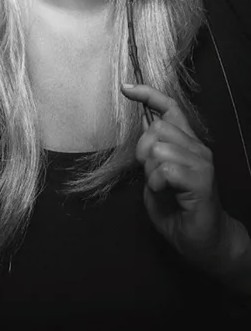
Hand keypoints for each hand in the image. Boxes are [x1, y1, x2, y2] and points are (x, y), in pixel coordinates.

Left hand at [123, 83, 235, 275]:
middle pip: (158, 127)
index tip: (126, 88)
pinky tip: (165, 192)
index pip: (170, 108)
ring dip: (150, 170)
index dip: (148, 94)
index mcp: (186, 144)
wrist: (203, 242)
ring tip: (159, 186)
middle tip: (149, 173)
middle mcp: (197, 148)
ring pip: (159, 148)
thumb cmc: (177, 209)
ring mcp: (201, 164)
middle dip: (142, 149)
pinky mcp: (202, 181)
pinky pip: (166, 169)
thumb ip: (151, 150)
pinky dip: (157, 182)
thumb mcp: (155, 174)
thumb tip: (143, 123)